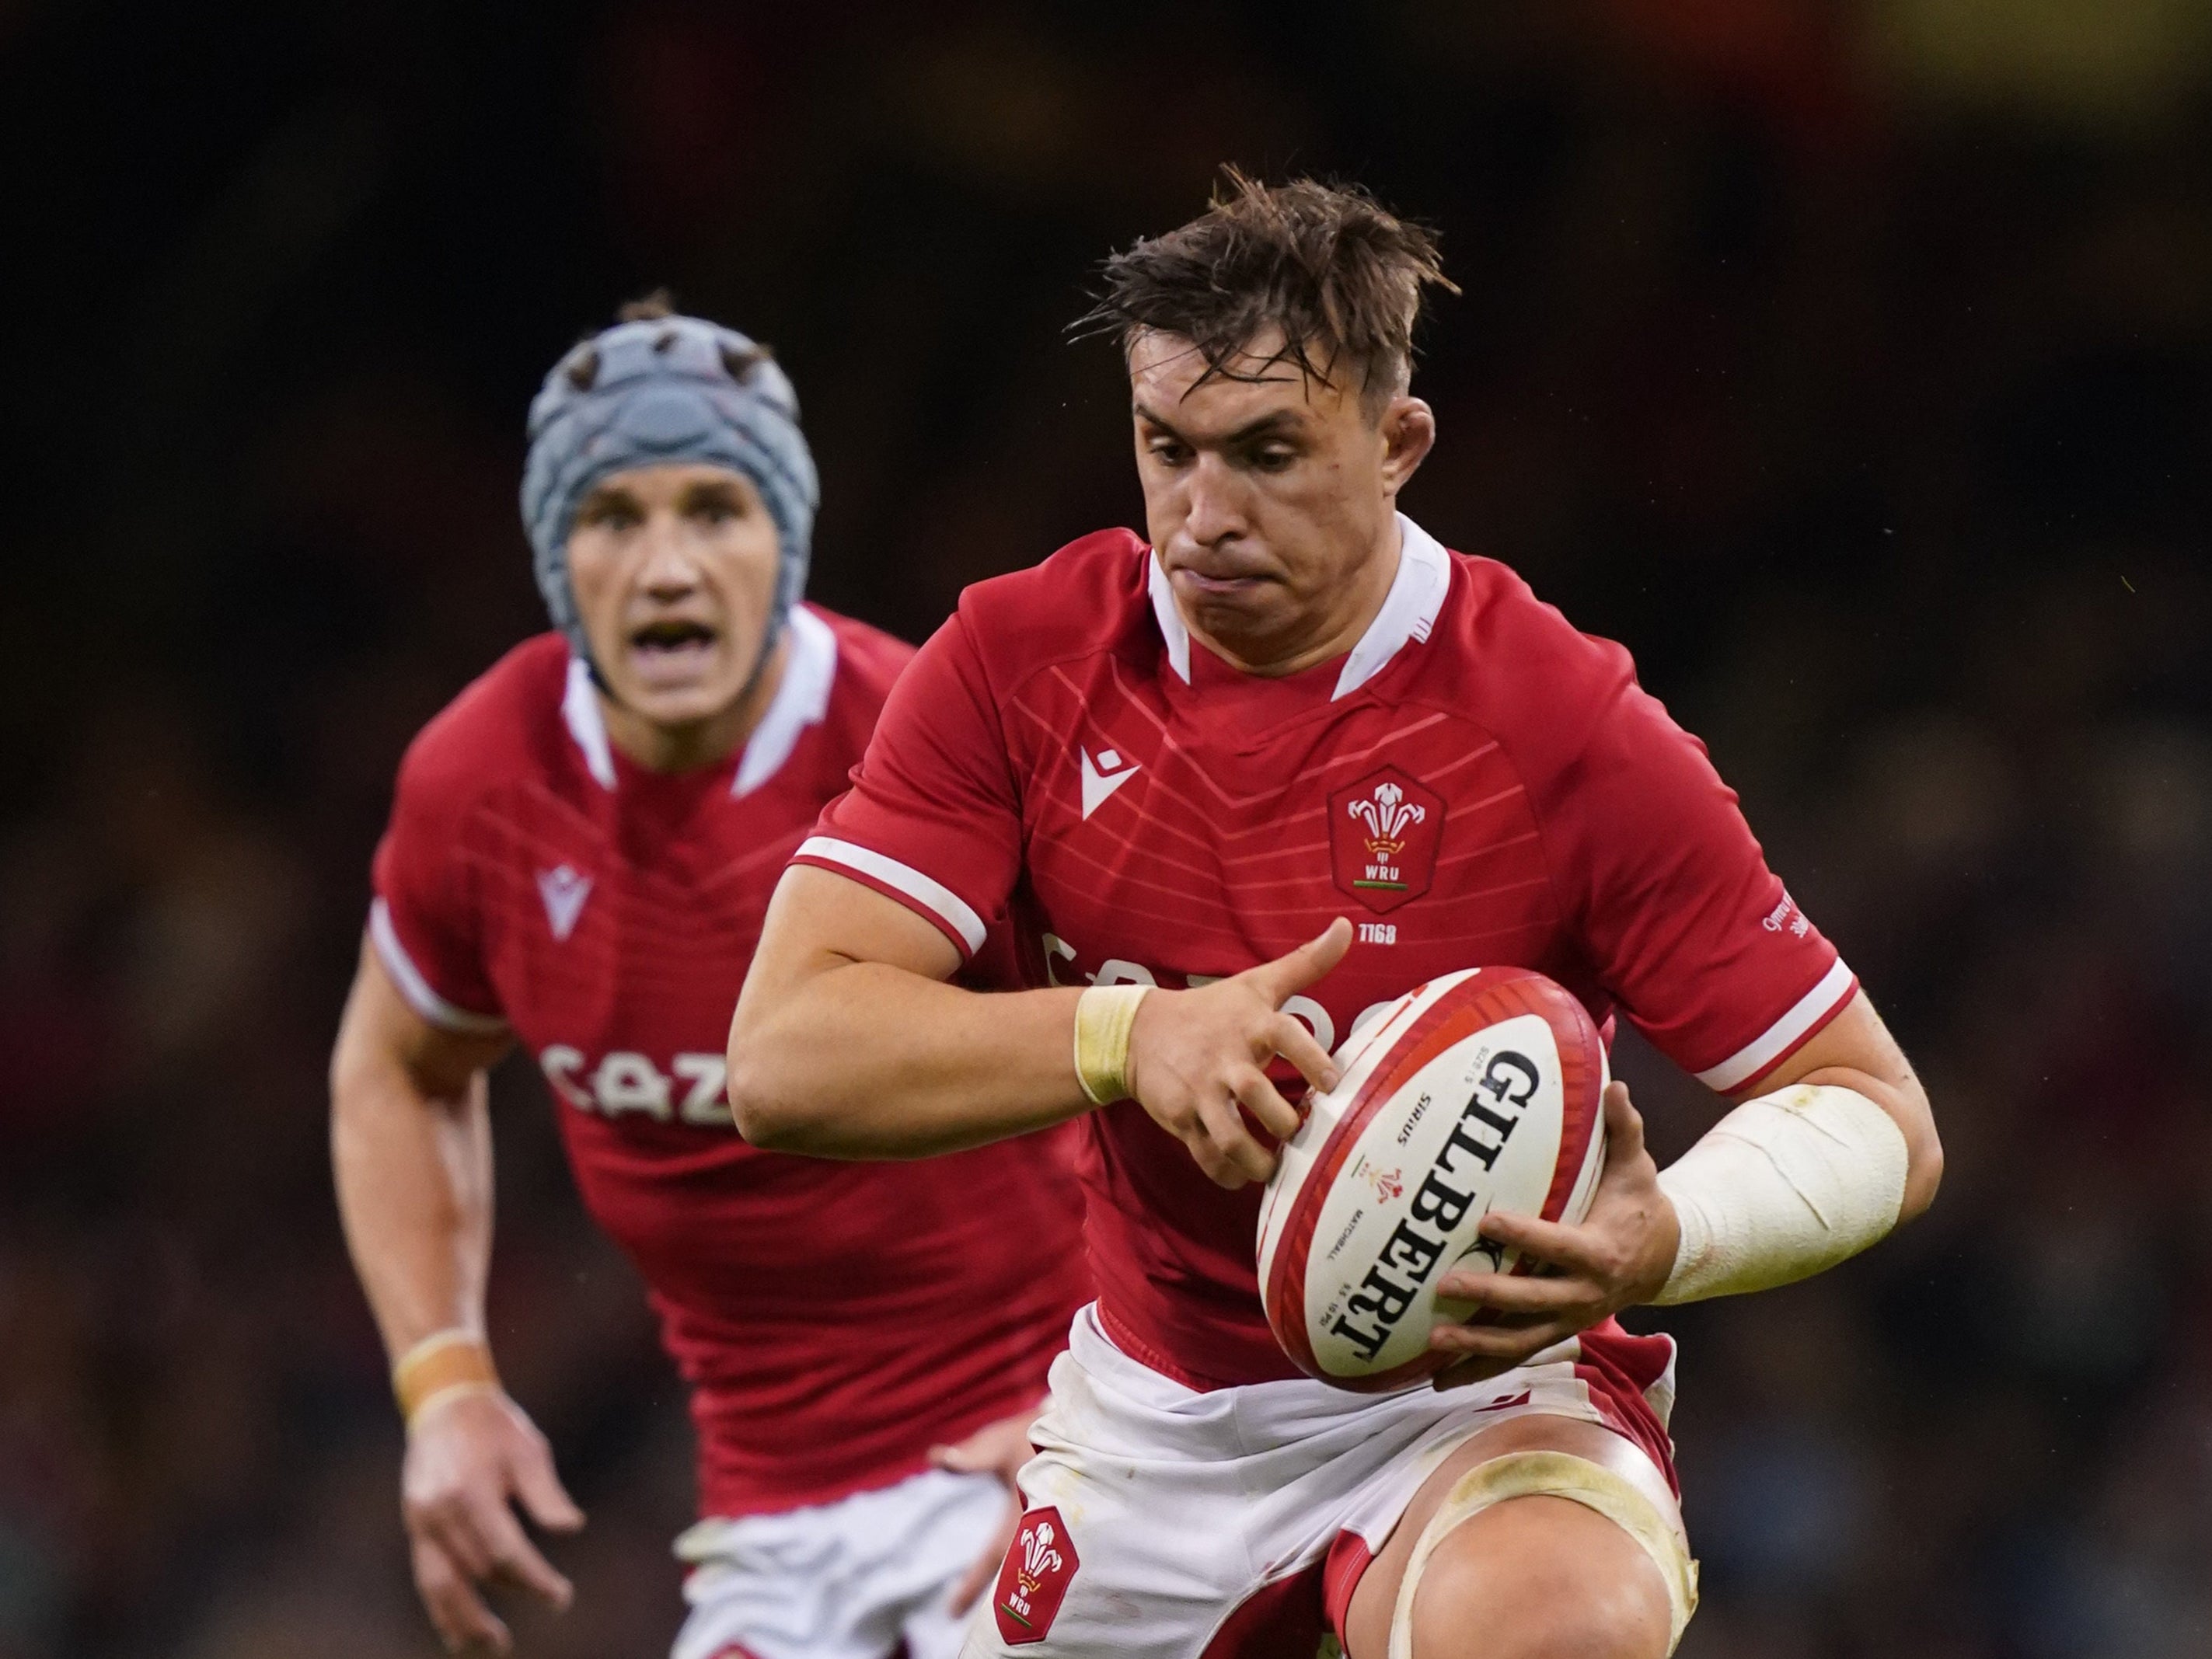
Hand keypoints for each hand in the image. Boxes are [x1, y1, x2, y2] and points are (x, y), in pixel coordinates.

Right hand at [401, 1389, 584, 1652]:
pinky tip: (455, 1629)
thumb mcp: (529, 1451)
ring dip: (465, 1618)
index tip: (562, 1595)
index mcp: (470, 1492)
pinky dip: (441, 1605)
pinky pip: (426, 1575)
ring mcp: (421, 1521)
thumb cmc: (495, 1426)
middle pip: (479, 1569)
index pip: (505, 1552)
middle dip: (516, 1589)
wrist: (446, 1403)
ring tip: (491, 1643)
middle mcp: (439, 1512)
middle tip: (555, 1602)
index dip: (535, 1579)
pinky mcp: (414, 1525)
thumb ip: (546, 1494)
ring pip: (440, 1584)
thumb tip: (572, 1528)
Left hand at [930, 1401, 1044, 1615]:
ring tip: (984, 1603)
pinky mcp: (1057, 1525)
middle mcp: (1036, 1530)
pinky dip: (1023, 1570)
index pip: (991, 1560)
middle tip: (956, 1612)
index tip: (950, 1612)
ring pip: (1026, 1568)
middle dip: (989, 1595)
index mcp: (1020, 1516)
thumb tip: (935, 1457)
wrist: (1075, 1428)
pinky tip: (1014, 1578)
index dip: (971, 1586)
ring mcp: (1049, 1530)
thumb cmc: (1030, 1435)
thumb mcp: (999, 1444)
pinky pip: (1038, 1556)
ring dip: (1008, 1585)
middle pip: (1011, 1575)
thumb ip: (971, 1457)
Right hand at [1123, 919, 1351, 1189]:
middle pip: (1257, 1094)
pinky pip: (1206, 1156)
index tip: (1333, 1083)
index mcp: (1252, 1023)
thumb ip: (1307, 962)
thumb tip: (1346, 927)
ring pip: (1230, 1136)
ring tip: (1277, 1166)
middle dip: (1285, 1122)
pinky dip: (1227, 1173)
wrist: (1139, 1033)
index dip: (1311, 1060)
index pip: (1285, 1036)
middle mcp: (1226, 1058)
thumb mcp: (1257, 983)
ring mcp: (1201, 1091)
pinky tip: (1244, 1175)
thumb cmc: (1212, 1009)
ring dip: (1258, 1159)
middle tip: (1304, 1133)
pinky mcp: (1181, 1118)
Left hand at [1427, 1081, 1678, 1388]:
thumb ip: (1623, 1129)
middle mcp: (1584, 1294)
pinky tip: (1439, 1378)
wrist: (1665, 1259)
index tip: (1487, 1219)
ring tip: (1435, 1340)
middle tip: (1446, 1283)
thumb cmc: (1640, 1205)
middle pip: (1533, 1302)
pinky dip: (1479, 1369)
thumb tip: (1613, 1084)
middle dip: (1491, 1296)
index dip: (1524, 1235)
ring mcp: (1568, 1320)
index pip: (1557, 1245)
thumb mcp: (1637, 1167)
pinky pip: (1516, 1356)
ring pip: (1521, 1341)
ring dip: (1477, 1346)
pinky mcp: (1556, 1333)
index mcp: (1599, 1252)